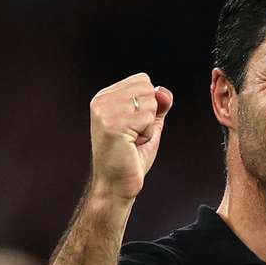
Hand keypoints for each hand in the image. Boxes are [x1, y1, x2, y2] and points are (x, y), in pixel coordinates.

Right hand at [89, 73, 173, 200]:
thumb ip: (158, 105)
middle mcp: (101, 100)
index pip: (143, 80)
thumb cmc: (131, 157)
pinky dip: (147, 133)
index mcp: (105, 96)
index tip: (133, 125)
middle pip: (147, 88)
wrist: (116, 184)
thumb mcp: (148, 125)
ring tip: (132, 140)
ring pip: (150, 103)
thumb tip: (164, 92)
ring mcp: (104, 112)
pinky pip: (148, 118)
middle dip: (149, 114)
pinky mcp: (112, 125)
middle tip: (134, 135)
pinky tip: (132, 144)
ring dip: (148, 125)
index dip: (148, 105)